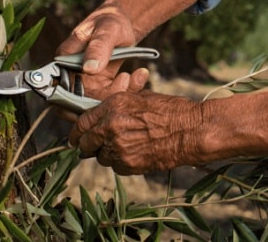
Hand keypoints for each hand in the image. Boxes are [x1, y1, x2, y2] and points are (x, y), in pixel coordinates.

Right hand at [57, 4, 140, 98]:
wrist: (122, 24)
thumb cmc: (111, 21)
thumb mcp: (107, 30)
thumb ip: (98, 47)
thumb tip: (88, 69)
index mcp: (64, 60)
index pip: (62, 90)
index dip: (80, 101)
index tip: (105, 95)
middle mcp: (70, 74)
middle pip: (80, 101)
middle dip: (106, 98)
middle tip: (125, 81)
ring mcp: (84, 81)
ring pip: (97, 103)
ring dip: (119, 94)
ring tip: (134, 75)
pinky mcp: (100, 85)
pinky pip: (110, 97)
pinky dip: (127, 90)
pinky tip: (139, 75)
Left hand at [70, 88, 205, 174]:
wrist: (191, 130)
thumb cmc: (171, 111)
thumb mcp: (140, 99)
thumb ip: (116, 108)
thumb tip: (100, 118)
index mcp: (113, 106)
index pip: (82, 122)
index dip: (77, 132)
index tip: (76, 137)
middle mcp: (110, 126)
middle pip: (86, 143)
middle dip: (89, 145)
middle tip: (96, 146)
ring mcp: (118, 147)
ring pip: (101, 157)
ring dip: (108, 154)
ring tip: (127, 147)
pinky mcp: (128, 164)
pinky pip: (116, 167)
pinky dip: (122, 163)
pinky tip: (136, 154)